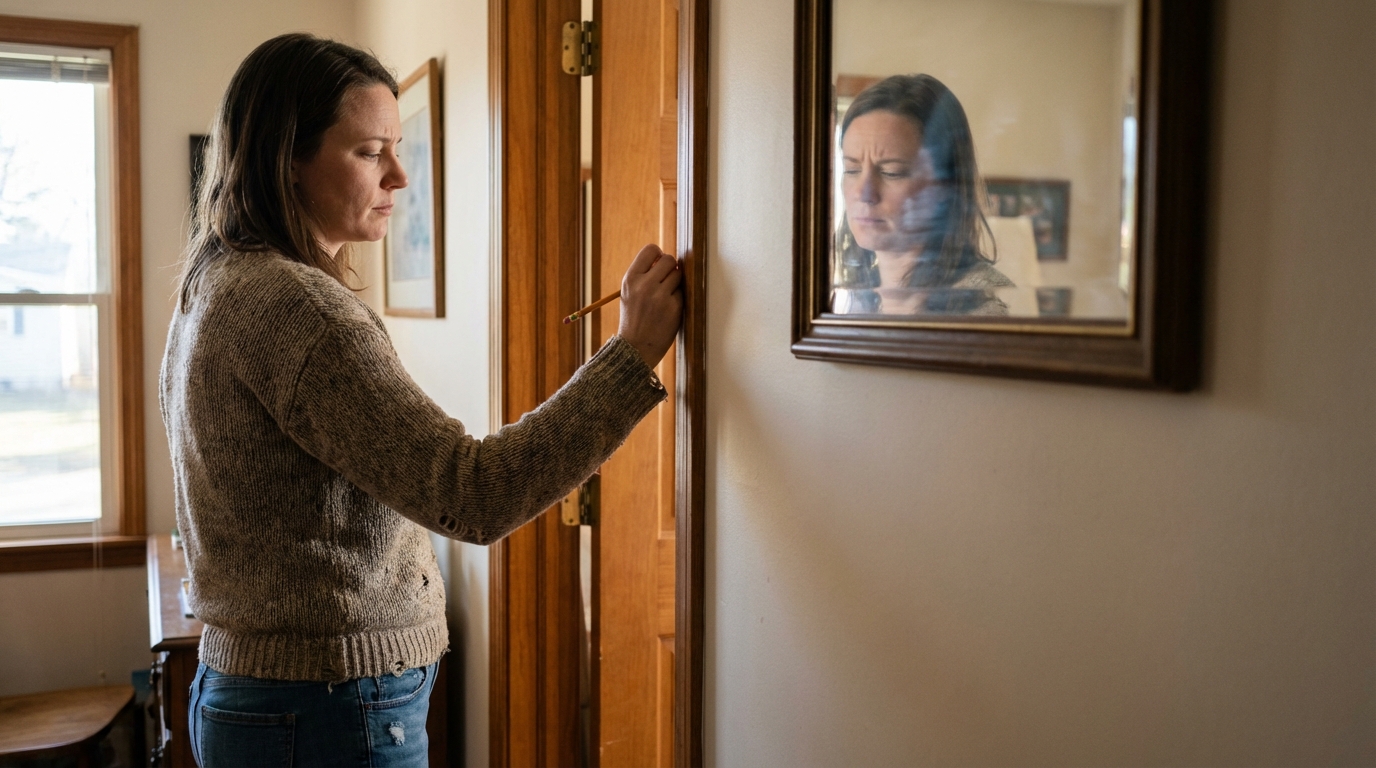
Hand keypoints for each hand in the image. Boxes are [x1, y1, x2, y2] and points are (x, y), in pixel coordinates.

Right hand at [617, 244, 682, 368]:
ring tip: (665, 295)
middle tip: (665, 279)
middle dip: (670, 267)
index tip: (659, 264)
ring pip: (678, 274)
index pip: (651, 249)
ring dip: (675, 282)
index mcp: (630, 279)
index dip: (658, 255)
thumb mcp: (629, 293)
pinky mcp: (674, 307)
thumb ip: (644, 274)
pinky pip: (682, 292)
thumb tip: (666, 257)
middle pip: (669, 259)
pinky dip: (678, 298)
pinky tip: (668, 308)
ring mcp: (660, 296)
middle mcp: (644, 285)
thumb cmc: (634, 318)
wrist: (635, 348)